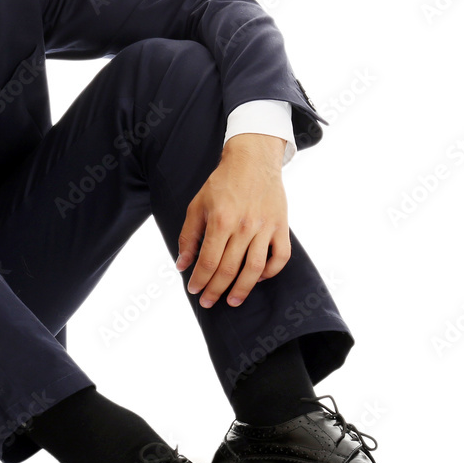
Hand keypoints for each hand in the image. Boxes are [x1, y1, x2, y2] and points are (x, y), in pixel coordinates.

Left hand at [174, 133, 290, 308]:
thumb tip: (182, 264)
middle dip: (216, 290)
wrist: (252, 160)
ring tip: (232, 301)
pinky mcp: (281, 226)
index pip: (209, 261)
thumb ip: (189, 236)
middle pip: (229, 269)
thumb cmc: (222, 183)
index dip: (200, 280)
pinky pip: (281, 257)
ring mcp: (265, 227)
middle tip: (207, 302)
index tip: (193, 290)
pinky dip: (271, 272)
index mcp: (220, 220)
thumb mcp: (197, 205)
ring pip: (255, 269)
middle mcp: (244, 226)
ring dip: (243, 289)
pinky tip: (259, 278)